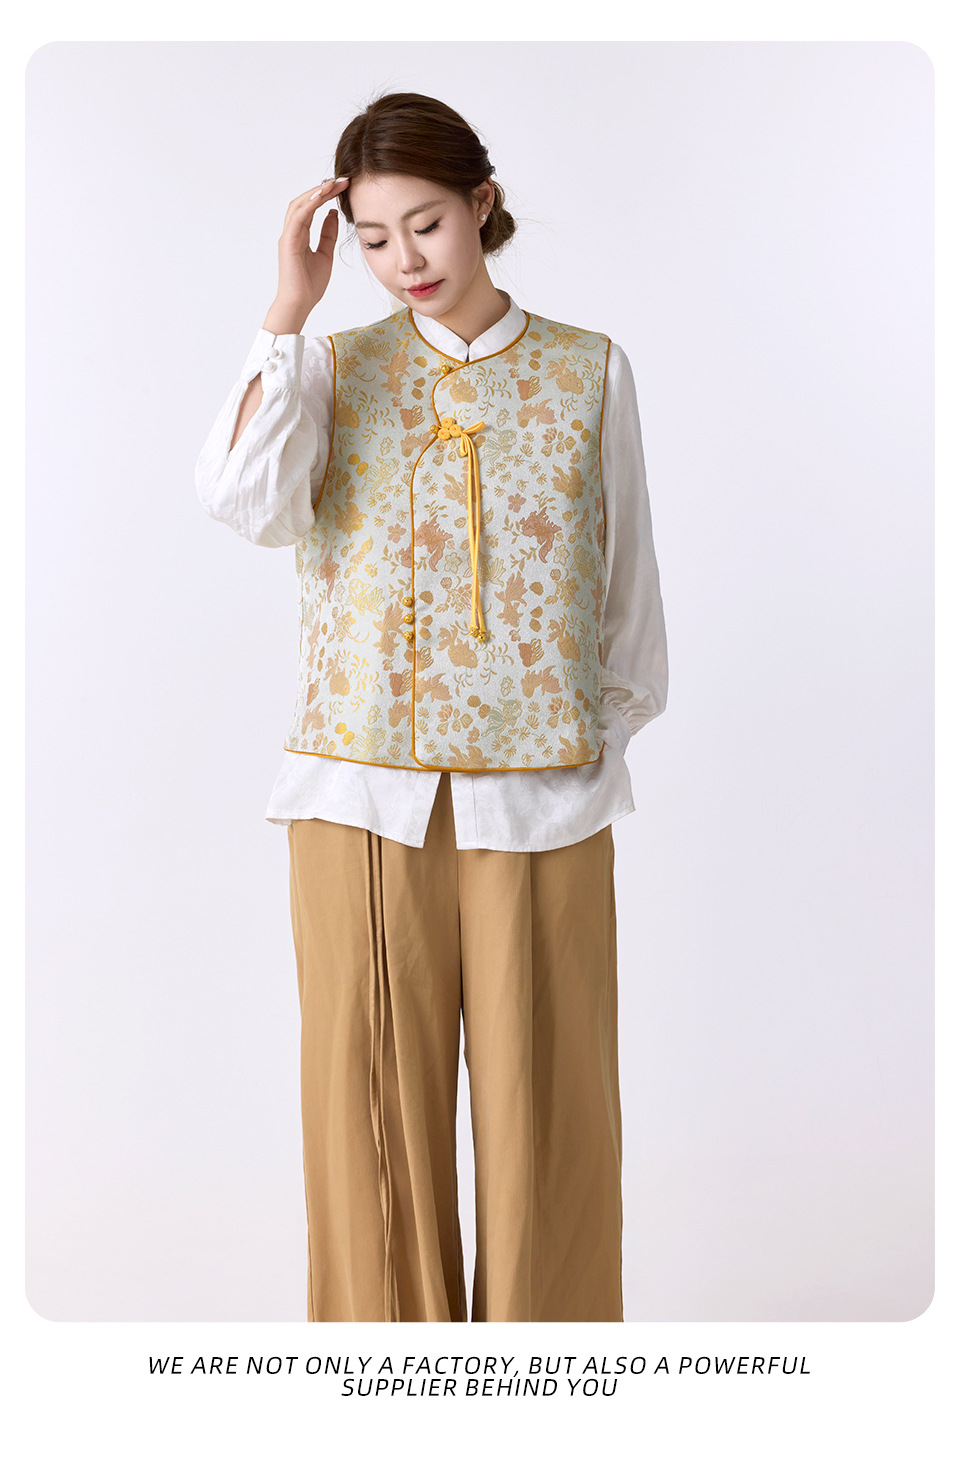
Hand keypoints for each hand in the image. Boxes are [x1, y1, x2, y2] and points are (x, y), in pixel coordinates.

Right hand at [267, 177, 349, 330]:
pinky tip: (321, 196)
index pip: (311, 207)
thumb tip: (333, 214)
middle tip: (341, 179)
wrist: (299, 304)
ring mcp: (288, 236)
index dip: (325, 194)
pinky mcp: (288, 243)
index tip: (343, 185)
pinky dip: (308, 205)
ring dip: (316, 192)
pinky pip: (297, 218)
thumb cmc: (309, 285)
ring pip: (299, 205)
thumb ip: (328, 234)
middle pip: (304, 201)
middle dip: (322, 188)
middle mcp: (292, 232)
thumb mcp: (325, 254)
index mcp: (300, 234)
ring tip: (333, 183)